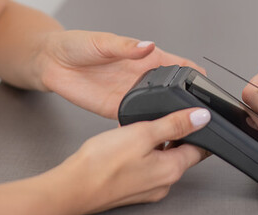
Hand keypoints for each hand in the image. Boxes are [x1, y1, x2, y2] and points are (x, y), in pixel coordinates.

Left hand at [37, 30, 204, 118]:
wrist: (51, 62)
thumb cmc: (76, 45)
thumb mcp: (102, 41)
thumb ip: (125, 46)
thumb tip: (147, 46)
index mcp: (145, 57)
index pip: (177, 66)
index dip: (194, 74)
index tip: (206, 83)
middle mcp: (141, 78)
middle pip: (173, 92)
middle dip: (187, 101)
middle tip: (199, 112)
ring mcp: (131, 95)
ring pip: (158, 109)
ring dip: (168, 116)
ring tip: (182, 126)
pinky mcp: (117, 110)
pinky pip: (137, 121)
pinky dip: (146, 127)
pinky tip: (153, 131)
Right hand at [56, 108, 210, 214]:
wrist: (72, 188)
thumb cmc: (102, 164)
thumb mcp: (142, 133)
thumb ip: (174, 124)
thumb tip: (201, 117)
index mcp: (173, 170)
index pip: (200, 149)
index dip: (198, 131)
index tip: (193, 119)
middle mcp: (164, 184)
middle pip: (180, 154)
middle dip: (172, 135)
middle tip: (157, 120)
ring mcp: (148, 190)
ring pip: (160, 160)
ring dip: (154, 144)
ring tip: (135, 131)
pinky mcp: (132, 190)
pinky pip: (145, 168)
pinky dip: (140, 154)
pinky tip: (123, 145)